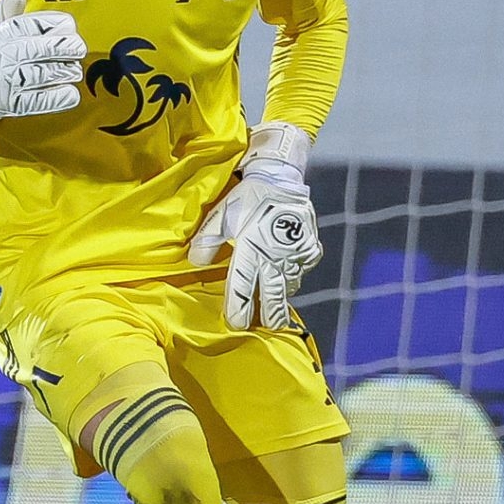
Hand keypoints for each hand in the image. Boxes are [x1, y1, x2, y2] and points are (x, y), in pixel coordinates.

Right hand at [0, 0, 86, 126]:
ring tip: (75, 70)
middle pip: (36, 50)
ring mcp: (7, 82)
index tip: (70, 24)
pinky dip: (56, 98)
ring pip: (39, 75)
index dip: (52, 24)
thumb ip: (8, 10)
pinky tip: (71, 94)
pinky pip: (36, 101)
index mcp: (0, 36)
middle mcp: (3, 57)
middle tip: (79, 48)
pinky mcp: (11, 104)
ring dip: (62, 72)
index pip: (28, 26)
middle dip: (62, 48)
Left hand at [188, 123, 321, 329]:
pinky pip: (302, 269)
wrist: (281, 176)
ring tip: (276, 305)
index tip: (236, 323)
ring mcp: (296, 253)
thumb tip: (194, 261)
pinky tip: (288, 276)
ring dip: (281, 293)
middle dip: (269, 314)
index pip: (243, 286)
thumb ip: (207, 239)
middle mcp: (276, 256)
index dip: (239, 307)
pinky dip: (295, 275)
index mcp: (252, 249)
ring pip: (289, 284)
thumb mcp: (221, 214)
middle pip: (273, 295)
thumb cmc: (248, 196)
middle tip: (268, 327)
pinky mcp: (309, 247)